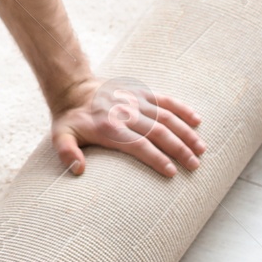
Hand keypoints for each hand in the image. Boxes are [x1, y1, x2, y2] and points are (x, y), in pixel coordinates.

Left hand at [49, 76, 205, 176]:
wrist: (74, 89)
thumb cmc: (70, 120)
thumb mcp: (60, 137)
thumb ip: (67, 153)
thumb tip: (79, 170)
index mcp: (108, 127)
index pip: (138, 145)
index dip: (156, 158)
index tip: (172, 172)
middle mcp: (126, 113)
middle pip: (157, 132)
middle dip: (179, 149)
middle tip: (195, 165)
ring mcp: (135, 101)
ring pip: (166, 116)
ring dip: (185, 132)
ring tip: (202, 149)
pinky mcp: (141, 93)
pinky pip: (165, 99)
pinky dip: (182, 109)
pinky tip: (197, 120)